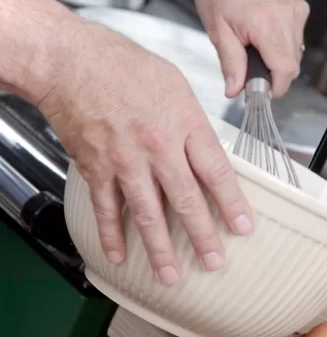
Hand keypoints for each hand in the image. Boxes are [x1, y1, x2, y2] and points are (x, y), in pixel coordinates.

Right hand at [41, 22, 253, 284]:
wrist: (72, 61)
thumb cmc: (126, 67)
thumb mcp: (179, 87)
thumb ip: (195, 124)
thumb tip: (209, 152)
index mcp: (185, 125)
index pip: (217, 173)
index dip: (232, 204)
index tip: (243, 228)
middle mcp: (158, 148)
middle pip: (186, 200)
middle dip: (202, 235)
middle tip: (214, 262)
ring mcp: (125, 162)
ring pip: (147, 213)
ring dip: (159, 248)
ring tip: (170, 275)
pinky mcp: (96, 168)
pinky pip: (107, 209)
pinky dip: (111, 234)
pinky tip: (119, 255)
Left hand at [192, 0, 309, 98]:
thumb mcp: (218, 31)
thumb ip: (230, 64)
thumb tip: (235, 90)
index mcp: (265, 23)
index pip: (285, 69)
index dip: (276, 87)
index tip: (263, 92)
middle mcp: (286, 16)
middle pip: (292, 65)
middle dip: (273, 74)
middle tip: (251, 68)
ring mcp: (295, 11)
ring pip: (296, 53)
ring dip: (278, 58)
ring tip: (256, 45)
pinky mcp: (299, 8)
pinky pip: (297, 38)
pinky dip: (283, 43)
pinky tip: (266, 33)